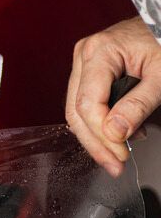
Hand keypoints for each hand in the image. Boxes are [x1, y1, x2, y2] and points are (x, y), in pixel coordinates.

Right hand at [67, 17, 160, 176]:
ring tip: (121, 152)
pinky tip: (120, 133)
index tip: (121, 155)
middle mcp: (85, 55)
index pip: (88, 105)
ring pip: (79, 110)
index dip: (102, 136)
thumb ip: (138, 105)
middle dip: (96, 142)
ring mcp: (86, 62)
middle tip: (115, 165)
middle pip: (77, 111)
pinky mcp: (92, 70)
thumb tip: (115, 133)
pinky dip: (102, 122)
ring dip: (98, 135)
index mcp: (99, 52)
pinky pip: (88, 102)